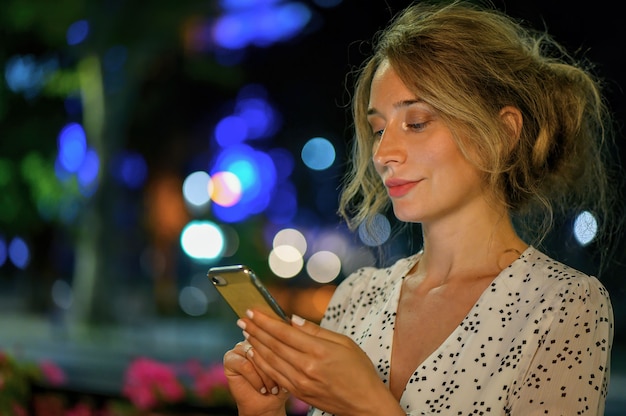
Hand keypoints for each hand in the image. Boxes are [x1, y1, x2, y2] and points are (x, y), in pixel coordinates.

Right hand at [223, 340, 288, 415]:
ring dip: (266, 375)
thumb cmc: (281, 386)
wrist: (266, 405)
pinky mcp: (230, 358)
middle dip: (276, 368)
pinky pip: (245, 365)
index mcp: (269, 336)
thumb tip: (295, 346)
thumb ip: (290, 355)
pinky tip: (262, 389)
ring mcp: (240, 347)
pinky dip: (255, 379)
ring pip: (256, 355)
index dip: (285, 357)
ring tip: (273, 389)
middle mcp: (253, 338)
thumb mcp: (290, 370)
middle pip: (266, 346)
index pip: (277, 339)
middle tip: (282, 385)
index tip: (293, 374)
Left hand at [238, 310, 402, 415]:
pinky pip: (275, 375)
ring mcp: (301, 382)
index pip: (284, 332)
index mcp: (319, 351)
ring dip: (255, 344)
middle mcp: (307, 367)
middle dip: (256, 330)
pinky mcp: (299, 393)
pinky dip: (262, 363)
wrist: (365, 404)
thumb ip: (316, 330)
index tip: (253, 311)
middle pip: (274, 345)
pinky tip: (255, 353)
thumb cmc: (359, 371)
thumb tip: (293, 319)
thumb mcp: (344, 343)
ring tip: (245, 332)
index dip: (266, 321)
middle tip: (243, 319)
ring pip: (271, 360)